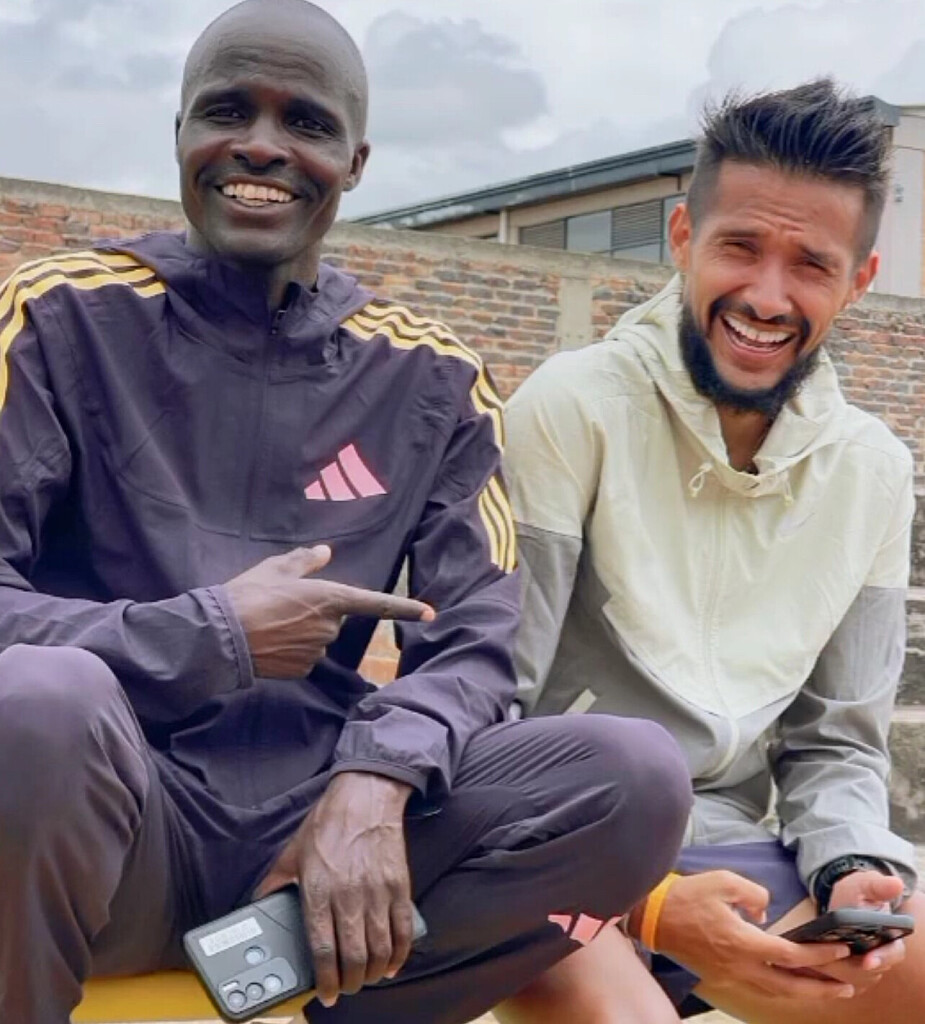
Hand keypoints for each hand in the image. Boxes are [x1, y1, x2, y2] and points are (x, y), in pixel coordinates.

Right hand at [225, 545, 433, 677]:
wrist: (221, 637)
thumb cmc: (248, 596)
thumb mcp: (275, 569)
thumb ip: (305, 560)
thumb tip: (324, 552)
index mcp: (329, 598)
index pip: (376, 604)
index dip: (405, 607)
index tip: (430, 612)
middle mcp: (329, 627)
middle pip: (333, 620)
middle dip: (315, 614)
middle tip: (281, 606)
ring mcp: (317, 651)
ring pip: (318, 639)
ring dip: (302, 633)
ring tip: (269, 624)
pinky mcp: (303, 670)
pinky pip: (305, 657)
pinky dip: (291, 651)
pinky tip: (269, 643)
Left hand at [254, 771, 414, 1007]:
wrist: (365, 795)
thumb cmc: (328, 822)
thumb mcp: (292, 851)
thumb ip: (275, 882)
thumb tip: (260, 901)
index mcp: (318, 891)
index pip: (322, 950)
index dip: (326, 981)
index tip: (326, 994)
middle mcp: (348, 896)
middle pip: (354, 958)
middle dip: (351, 983)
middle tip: (347, 987)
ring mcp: (377, 892)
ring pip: (380, 950)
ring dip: (375, 973)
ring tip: (367, 978)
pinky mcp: (399, 886)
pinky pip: (403, 930)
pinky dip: (400, 953)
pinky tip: (393, 963)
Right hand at [653, 871, 854, 1000]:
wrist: (652, 917)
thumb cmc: (686, 897)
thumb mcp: (722, 881)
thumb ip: (753, 894)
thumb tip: (765, 912)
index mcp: (742, 942)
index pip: (790, 955)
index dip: (818, 955)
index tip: (839, 950)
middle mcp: (739, 966)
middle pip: (789, 986)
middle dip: (821, 988)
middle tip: (846, 987)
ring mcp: (729, 975)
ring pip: (775, 993)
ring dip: (803, 993)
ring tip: (826, 990)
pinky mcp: (720, 976)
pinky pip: (758, 988)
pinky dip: (780, 990)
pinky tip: (789, 983)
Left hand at [799, 870, 906, 993]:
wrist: (843, 901)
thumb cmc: (858, 894)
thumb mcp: (866, 886)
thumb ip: (878, 887)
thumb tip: (895, 883)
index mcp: (890, 942)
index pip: (891, 955)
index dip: (881, 959)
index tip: (866, 960)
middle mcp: (878, 962)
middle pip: (862, 973)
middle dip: (840, 966)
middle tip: (817, 957)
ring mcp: (860, 973)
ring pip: (844, 981)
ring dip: (824, 972)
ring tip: (803, 959)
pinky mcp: (842, 977)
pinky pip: (830, 984)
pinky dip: (815, 976)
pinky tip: (798, 965)